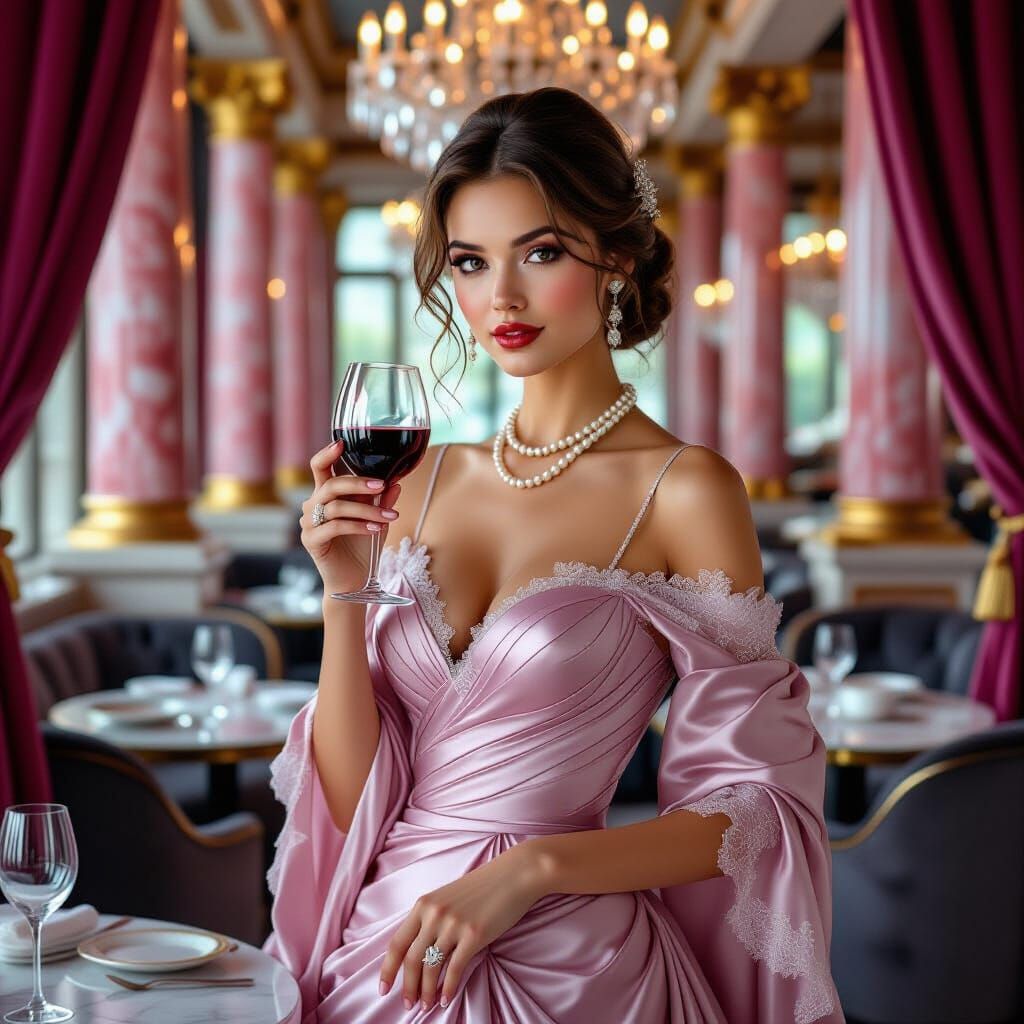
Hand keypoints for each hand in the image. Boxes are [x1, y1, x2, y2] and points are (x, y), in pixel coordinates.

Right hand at [300, 439, 401, 593]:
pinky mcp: (311, 540)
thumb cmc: (362, 547)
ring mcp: (309, 523)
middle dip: (358, 483)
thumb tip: (396, 483)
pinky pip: (335, 526)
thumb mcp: (376, 520)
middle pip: (331, 484)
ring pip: (337, 507)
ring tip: (390, 519)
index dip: (327, 454)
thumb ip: (382, 502)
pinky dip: (358, 526)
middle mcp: (313, 505)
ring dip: (367, 511)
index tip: (341, 442)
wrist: (355, 580)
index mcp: (326, 495)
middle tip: (381, 485)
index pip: (319, 467)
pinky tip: (376, 529)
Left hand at [378, 843, 551, 1011]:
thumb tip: (418, 953)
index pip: (397, 943)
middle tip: (409, 1005)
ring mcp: (453, 924)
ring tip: (427, 1005)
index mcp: (424, 905)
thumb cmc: (481, 888)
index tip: (384, 989)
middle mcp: (434, 914)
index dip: (387, 969)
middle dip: (407, 987)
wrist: (512, 875)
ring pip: (431, 967)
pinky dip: (449, 988)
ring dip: (427, 991)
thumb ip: (430, 920)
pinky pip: (455, 968)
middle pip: (411, 959)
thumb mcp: (447, 898)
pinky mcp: (474, 934)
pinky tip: (446, 998)